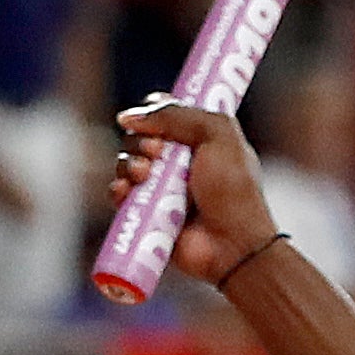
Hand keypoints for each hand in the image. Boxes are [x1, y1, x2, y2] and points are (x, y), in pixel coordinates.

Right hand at [111, 97, 281, 284]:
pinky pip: (119, 194)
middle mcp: (179, 162)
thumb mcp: (219, 134)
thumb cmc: (234, 189)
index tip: (153, 116)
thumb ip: (178, 114)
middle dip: (141, 140)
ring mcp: (162, 189)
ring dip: (130, 164)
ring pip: (127, 163)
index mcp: (200, 139)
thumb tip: (130, 117)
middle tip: (158, 152)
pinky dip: (120, 189)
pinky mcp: (147, 214)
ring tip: (145, 175)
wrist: (233, 243)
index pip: (163, 114)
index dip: (152, 112)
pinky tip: (128, 190)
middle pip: (139, 136)